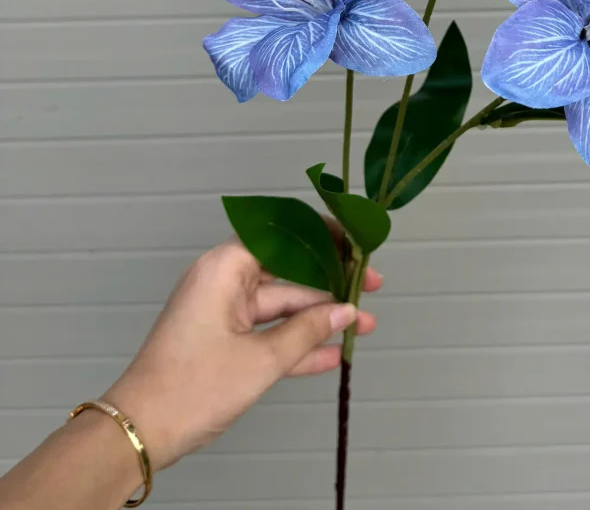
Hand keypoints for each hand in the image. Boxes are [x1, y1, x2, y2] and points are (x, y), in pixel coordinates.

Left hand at [103, 238, 379, 470]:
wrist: (140, 431)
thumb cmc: (190, 387)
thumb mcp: (260, 359)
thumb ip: (308, 331)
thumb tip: (346, 312)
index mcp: (226, 267)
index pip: (285, 236)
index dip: (325, 240)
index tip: (357, 249)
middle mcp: (224, 281)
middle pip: (288, 273)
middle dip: (331, 286)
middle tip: (372, 290)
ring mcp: (223, 311)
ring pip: (282, 306)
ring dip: (320, 319)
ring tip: (364, 325)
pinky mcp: (223, 339)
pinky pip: (268, 332)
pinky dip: (296, 342)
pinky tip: (332, 352)